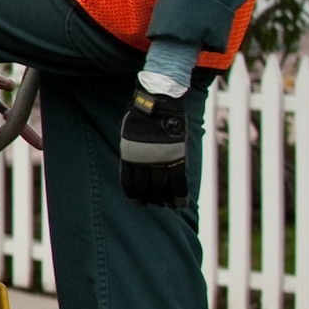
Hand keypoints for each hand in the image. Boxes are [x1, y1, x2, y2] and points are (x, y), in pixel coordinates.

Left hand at [119, 88, 190, 204]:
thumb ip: (131, 152)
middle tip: (156, 203)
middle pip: (146, 189)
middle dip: (151, 199)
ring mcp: (160, 160)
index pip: (128, 184)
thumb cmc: (141, 116)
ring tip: (167, 204)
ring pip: (162, 189)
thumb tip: (134, 167)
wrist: (158, 103)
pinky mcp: (176, 157)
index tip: (139, 204)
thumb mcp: (128, 136)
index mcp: (128, 156)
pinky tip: (180, 204)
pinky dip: (180, 196)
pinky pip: (179, 183)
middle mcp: (142, 161)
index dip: (134, 197)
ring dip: (164, 200)